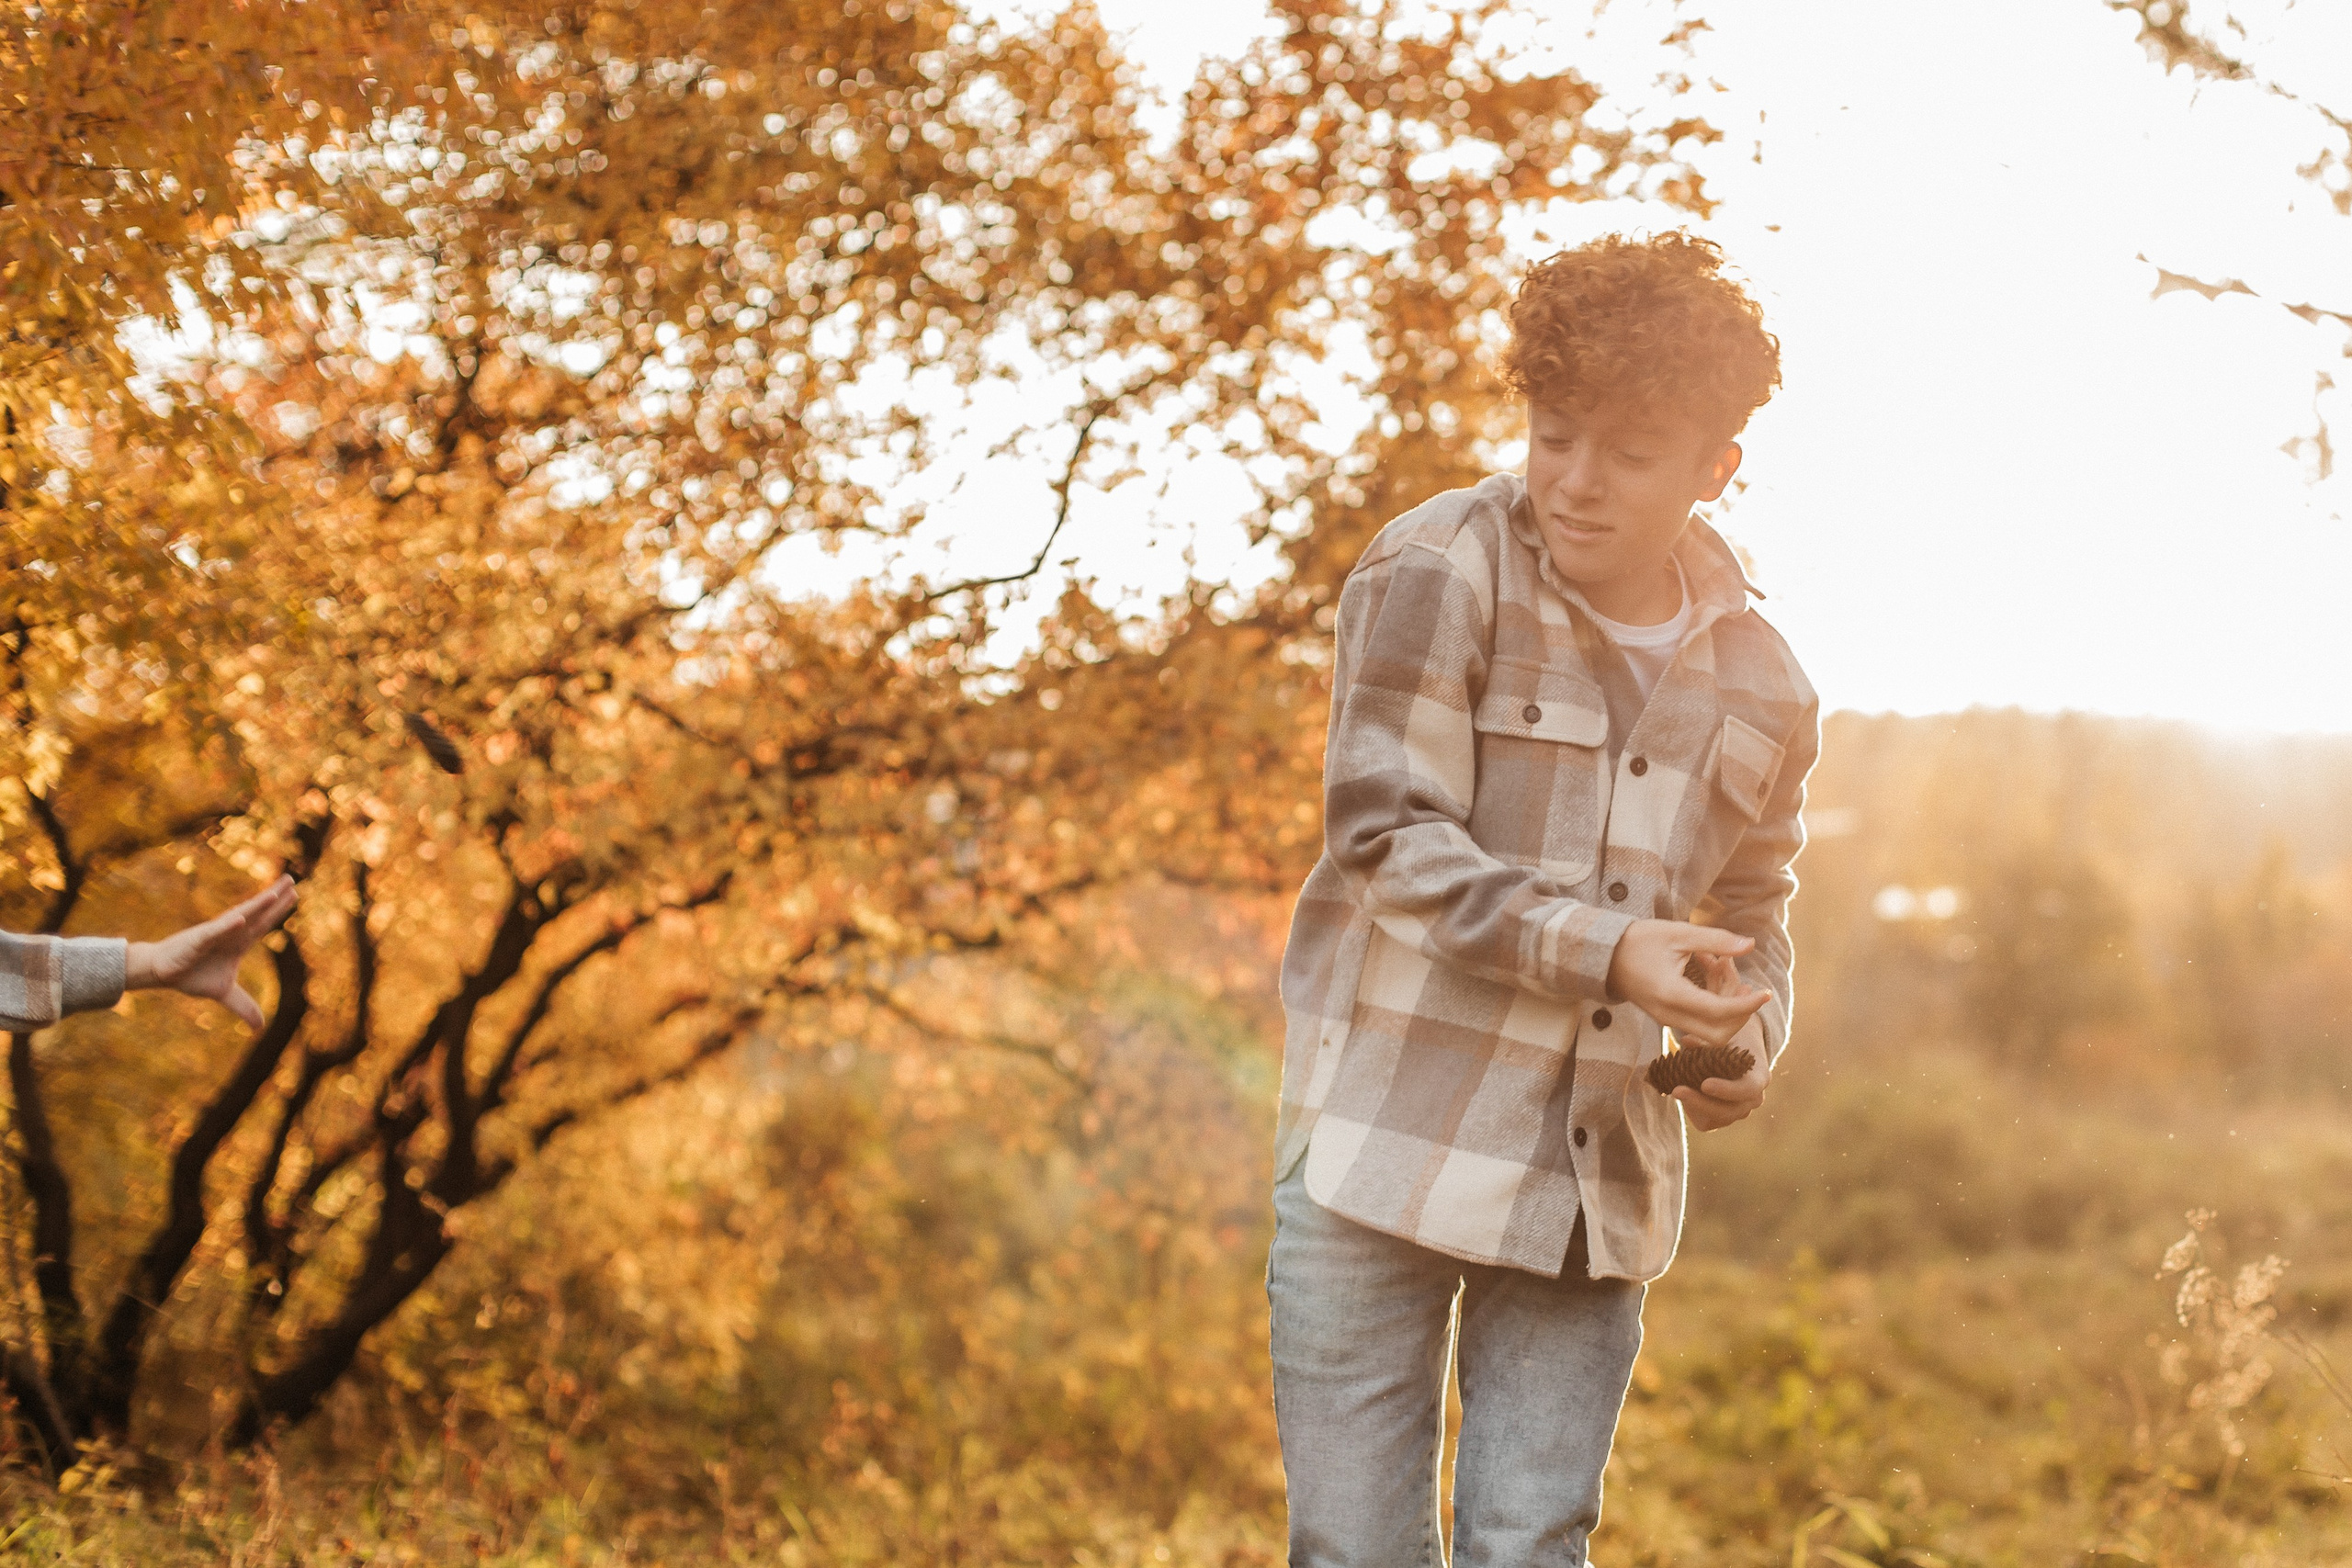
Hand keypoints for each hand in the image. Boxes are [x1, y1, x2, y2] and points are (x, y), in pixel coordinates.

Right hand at [124, 876, 298, 1028]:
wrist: (162, 973)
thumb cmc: (192, 975)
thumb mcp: (224, 994)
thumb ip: (244, 1006)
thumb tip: (260, 1027)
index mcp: (238, 943)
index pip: (264, 924)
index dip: (279, 911)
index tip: (294, 894)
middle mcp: (230, 934)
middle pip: (257, 914)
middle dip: (275, 898)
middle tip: (292, 880)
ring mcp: (214, 935)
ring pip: (240, 917)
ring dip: (257, 906)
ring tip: (276, 893)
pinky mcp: (197, 941)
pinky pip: (215, 931)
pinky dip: (228, 926)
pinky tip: (241, 918)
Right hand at [1603, 918, 1768, 1047]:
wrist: (1602, 955)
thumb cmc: (1638, 940)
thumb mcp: (1678, 934)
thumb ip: (1716, 940)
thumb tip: (1750, 945)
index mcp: (1671, 994)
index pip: (1719, 1012)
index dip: (1747, 1005)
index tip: (1765, 992)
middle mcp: (1668, 1015)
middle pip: (1719, 1035)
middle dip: (1741, 1015)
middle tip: (1748, 988)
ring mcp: (1666, 1020)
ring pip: (1710, 1035)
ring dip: (1728, 1014)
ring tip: (1728, 977)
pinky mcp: (1665, 1018)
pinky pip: (1698, 1026)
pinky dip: (1714, 1011)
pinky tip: (1713, 979)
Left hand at [1672, 1001, 1769, 1131]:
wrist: (1738, 1053)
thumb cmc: (1730, 1042)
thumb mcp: (1722, 1037)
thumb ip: (1706, 1041)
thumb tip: (1687, 1041)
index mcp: (1759, 1077)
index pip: (1747, 1089)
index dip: (1727, 1090)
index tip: (1704, 1084)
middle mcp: (1753, 1099)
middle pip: (1729, 1111)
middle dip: (1700, 1102)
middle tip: (1676, 1090)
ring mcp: (1740, 1112)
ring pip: (1716, 1119)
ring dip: (1693, 1105)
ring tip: (1676, 1086)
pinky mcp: (1724, 1119)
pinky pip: (1707, 1122)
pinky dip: (1692, 1109)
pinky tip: (1684, 1092)